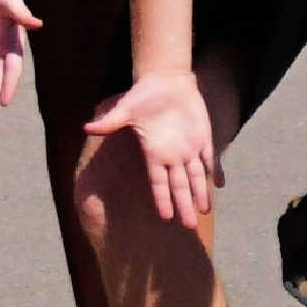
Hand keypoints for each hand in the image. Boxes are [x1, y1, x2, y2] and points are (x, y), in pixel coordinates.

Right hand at [87, 68, 219, 229]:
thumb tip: (85, 127)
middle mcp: (172, 155)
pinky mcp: (203, 138)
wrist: (166, 80)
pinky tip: (220, 185)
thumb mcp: (126, 109)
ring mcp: (189, 148)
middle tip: (188, 226)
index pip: (158, 182)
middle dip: (184, 205)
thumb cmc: (143, 94)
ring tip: (204, 212)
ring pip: (197, 177)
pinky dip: (216, 171)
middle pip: (179, 186)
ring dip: (201, 194)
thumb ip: (110, 122)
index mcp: (154, 152)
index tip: (165, 218)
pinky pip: (211, 159)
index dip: (162, 199)